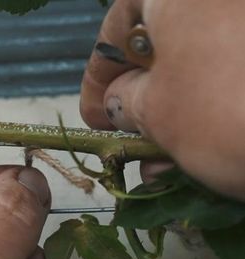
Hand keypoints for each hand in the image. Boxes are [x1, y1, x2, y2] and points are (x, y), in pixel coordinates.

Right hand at [80, 0, 244, 197]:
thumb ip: (124, 102)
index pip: (117, 29)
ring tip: (164, 165)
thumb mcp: (157, 112)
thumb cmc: (230, 110)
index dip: (97, 78)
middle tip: (129, 142)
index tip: (93, 116)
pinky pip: (238, 70)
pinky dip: (217, 106)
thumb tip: (118, 100)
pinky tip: (204, 148)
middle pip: (164, 45)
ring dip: (178, 115)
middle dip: (140, 102)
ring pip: (203, 62)